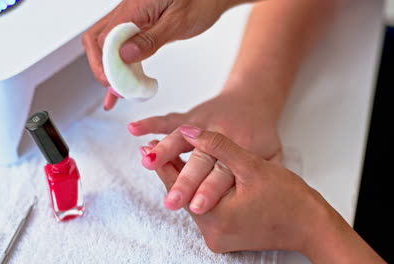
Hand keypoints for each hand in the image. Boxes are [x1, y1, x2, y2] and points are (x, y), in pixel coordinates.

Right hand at [82, 0, 241, 109]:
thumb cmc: (201, 2)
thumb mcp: (178, 23)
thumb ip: (150, 40)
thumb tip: (124, 55)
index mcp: (134, 6)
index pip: (105, 38)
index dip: (106, 65)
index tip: (116, 85)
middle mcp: (127, 10)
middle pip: (97, 40)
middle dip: (101, 67)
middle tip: (115, 89)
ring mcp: (131, 17)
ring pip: (106, 44)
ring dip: (108, 69)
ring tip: (116, 94)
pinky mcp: (139, 25)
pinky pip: (121, 45)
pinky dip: (120, 64)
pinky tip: (122, 83)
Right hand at [133, 90, 281, 212]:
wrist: (255, 96)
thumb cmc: (263, 132)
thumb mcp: (275, 154)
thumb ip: (268, 175)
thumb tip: (259, 203)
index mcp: (242, 149)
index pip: (224, 173)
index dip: (211, 190)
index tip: (197, 208)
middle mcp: (221, 135)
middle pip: (200, 161)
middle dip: (185, 181)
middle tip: (170, 202)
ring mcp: (204, 123)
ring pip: (181, 138)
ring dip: (163, 151)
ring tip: (146, 163)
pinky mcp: (191, 116)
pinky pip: (170, 119)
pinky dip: (151, 123)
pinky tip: (133, 129)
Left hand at [141, 126, 320, 252]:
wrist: (311, 225)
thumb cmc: (288, 197)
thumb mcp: (251, 165)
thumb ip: (218, 146)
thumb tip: (188, 132)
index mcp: (215, 217)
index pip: (178, 184)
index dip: (161, 162)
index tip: (146, 147)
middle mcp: (211, 233)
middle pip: (182, 194)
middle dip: (169, 170)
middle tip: (150, 151)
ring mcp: (218, 238)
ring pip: (192, 202)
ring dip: (183, 180)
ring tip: (170, 158)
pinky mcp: (225, 238)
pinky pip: (204, 210)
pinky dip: (197, 190)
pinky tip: (192, 175)